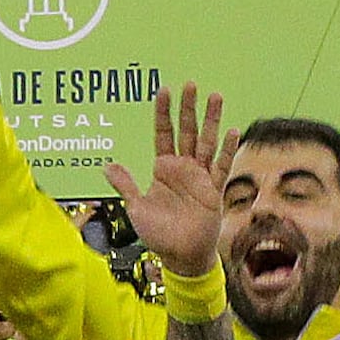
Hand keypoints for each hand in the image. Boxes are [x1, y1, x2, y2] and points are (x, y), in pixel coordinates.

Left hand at [103, 81, 230, 277]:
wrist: (180, 255)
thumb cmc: (158, 234)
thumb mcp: (135, 207)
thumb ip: (125, 184)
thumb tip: (107, 165)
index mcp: (163, 168)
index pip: (163, 133)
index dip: (163, 113)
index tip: (164, 90)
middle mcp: (182, 168)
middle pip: (187, 130)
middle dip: (188, 107)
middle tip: (190, 83)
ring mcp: (200, 177)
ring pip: (207, 141)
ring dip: (212, 119)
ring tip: (215, 96)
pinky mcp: (214, 190)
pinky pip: (221, 166)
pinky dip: (227, 149)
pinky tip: (232, 131)